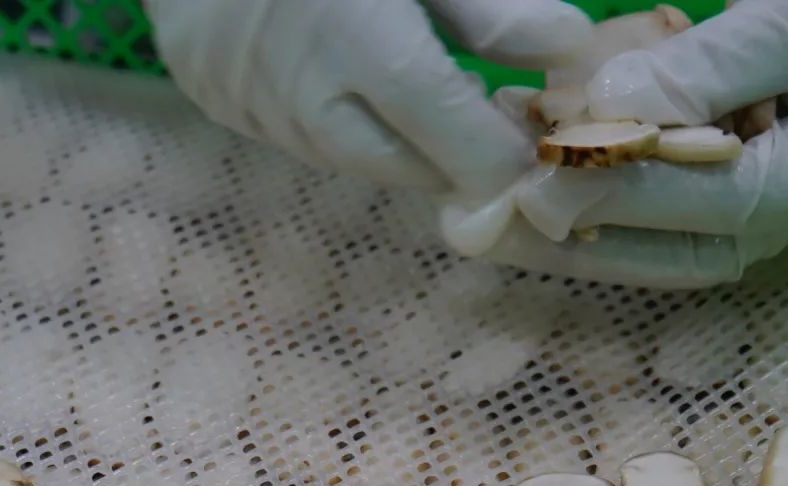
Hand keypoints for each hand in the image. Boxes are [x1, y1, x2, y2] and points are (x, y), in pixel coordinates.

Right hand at [145, 0, 591, 193]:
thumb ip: (488, 3)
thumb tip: (566, 50)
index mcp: (360, 38)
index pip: (454, 140)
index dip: (500, 160)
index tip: (529, 153)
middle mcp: (305, 93)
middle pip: (407, 169)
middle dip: (452, 158)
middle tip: (479, 123)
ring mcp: (255, 106)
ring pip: (351, 159)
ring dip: (393, 141)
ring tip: (406, 90)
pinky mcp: (221, 104)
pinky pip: (297, 137)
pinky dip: (334, 122)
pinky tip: (337, 75)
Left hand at [461, 0, 787, 286]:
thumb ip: (710, 70)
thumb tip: (607, 112)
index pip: (704, 203)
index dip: (619, 194)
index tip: (541, 183)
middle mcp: (772, 221)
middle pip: (654, 249)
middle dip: (564, 238)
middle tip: (481, 224)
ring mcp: (736, 216)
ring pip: (635, 241)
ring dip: (555, 227)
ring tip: (480, 209)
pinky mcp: (707, 199)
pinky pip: (635, 209)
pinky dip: (577, 194)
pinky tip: (523, 175)